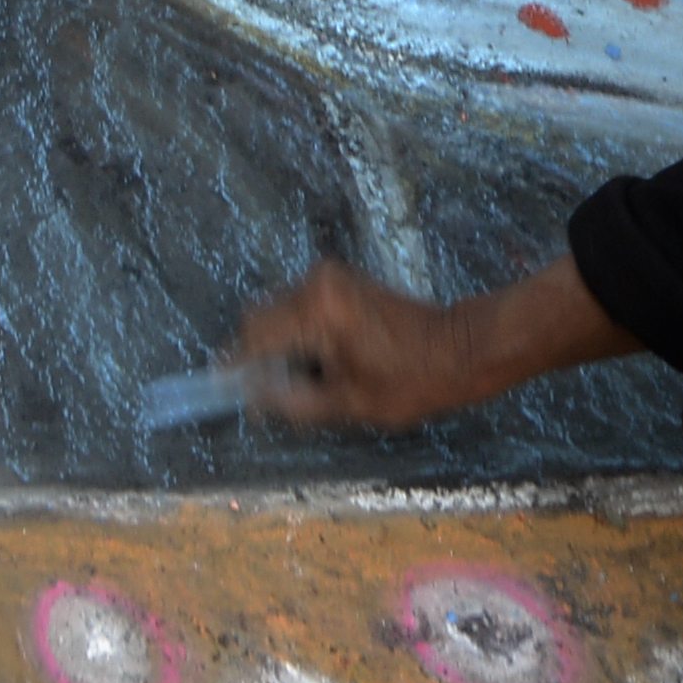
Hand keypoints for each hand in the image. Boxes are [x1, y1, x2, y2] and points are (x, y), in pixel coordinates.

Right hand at [237, 260, 502, 429]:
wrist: (460, 349)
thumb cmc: (411, 381)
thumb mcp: (347, 403)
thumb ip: (292, 400)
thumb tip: (253, 396)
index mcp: (317, 310)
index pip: (253, 333)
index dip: (235, 363)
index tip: (222, 386)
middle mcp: (316, 283)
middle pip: (260, 317)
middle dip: (257, 355)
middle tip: (269, 392)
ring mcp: (329, 278)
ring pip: (278, 311)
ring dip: (279, 344)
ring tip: (303, 380)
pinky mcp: (340, 282)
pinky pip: (299, 306)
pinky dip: (298, 334)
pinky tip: (320, 363)